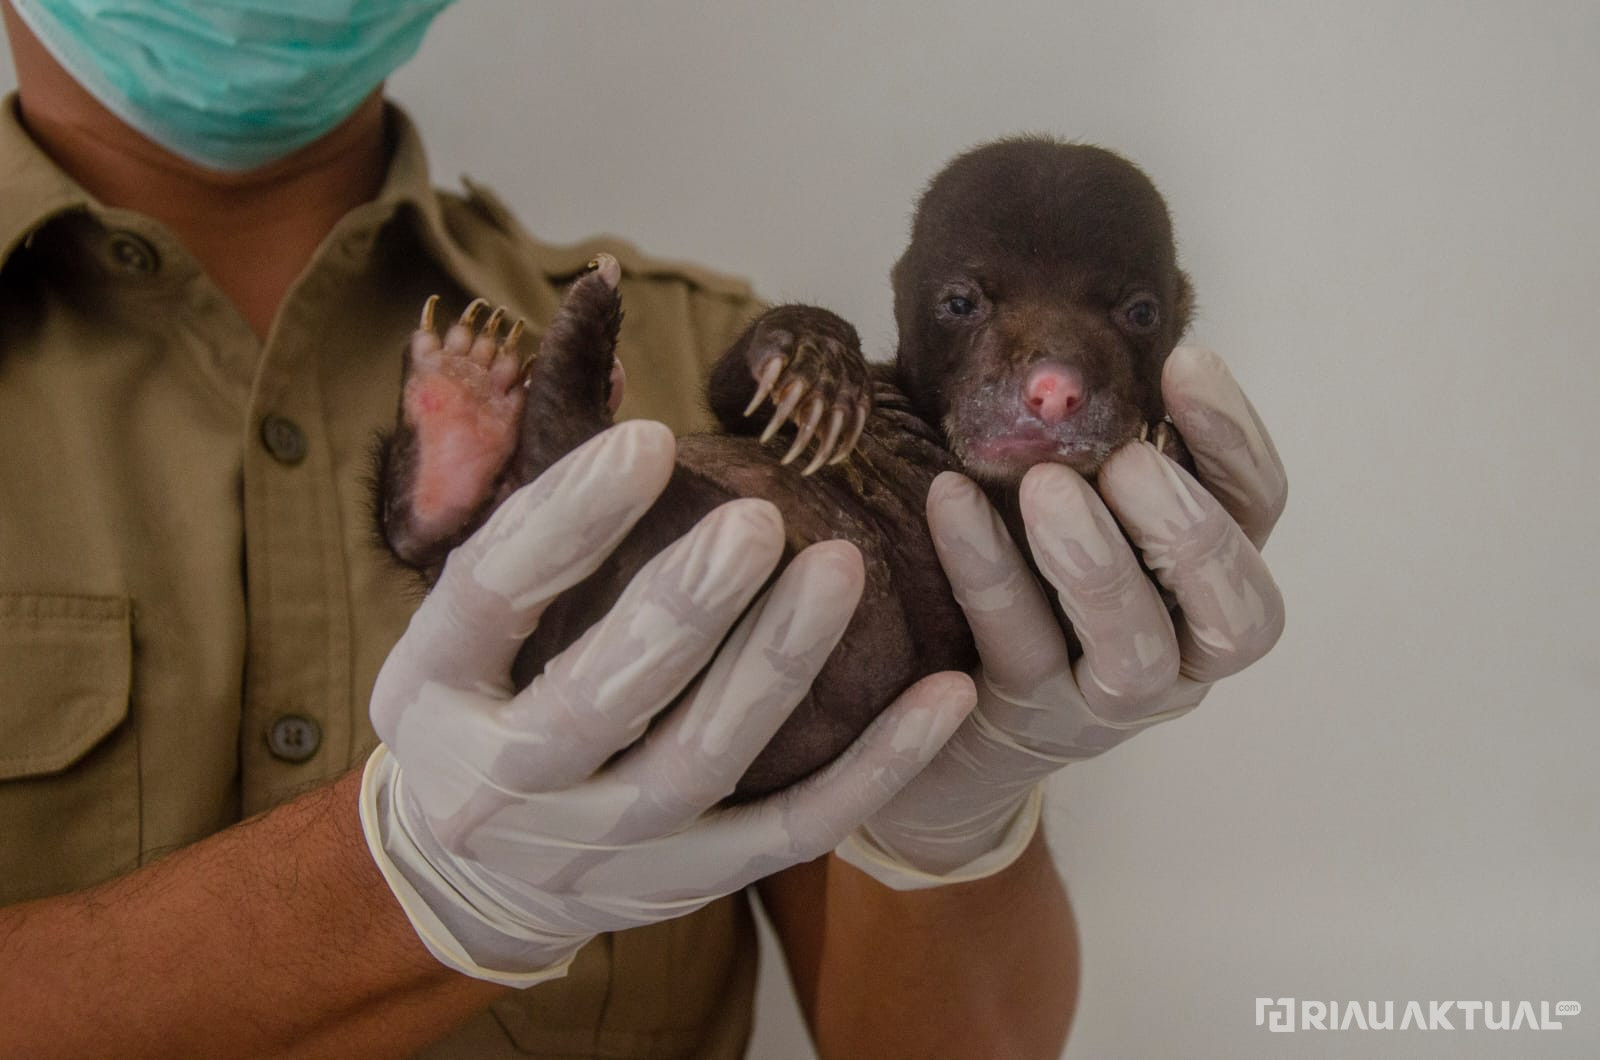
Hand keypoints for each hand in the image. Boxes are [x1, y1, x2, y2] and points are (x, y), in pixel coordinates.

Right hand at [359, 419, 974, 983]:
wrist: (467, 881)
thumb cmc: (475, 711)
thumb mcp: (448, 633)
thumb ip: (522, 545)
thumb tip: (628, 429)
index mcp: (432, 693)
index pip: (493, 596)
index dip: (567, 520)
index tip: (648, 440)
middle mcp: (504, 786)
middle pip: (601, 698)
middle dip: (683, 609)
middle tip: (757, 521)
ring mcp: (602, 845)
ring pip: (702, 761)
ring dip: (777, 667)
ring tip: (841, 571)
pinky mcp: (690, 879)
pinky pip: (794, 829)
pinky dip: (875, 768)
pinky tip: (944, 695)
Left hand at [839, 346, 1286, 886]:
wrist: (943, 712)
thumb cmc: (1026, 577)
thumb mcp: (1076, 506)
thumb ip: (1102, 446)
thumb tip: (1088, 341)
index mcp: (1212, 583)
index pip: (1259, 511)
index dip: (1234, 439)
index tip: (1187, 363)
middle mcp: (1185, 654)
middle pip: (1239, 609)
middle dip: (1188, 528)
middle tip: (1125, 460)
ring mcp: (1109, 701)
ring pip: (1137, 650)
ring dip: (1099, 563)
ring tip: (1047, 486)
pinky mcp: (1027, 717)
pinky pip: (1017, 644)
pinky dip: (987, 569)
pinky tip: (949, 499)